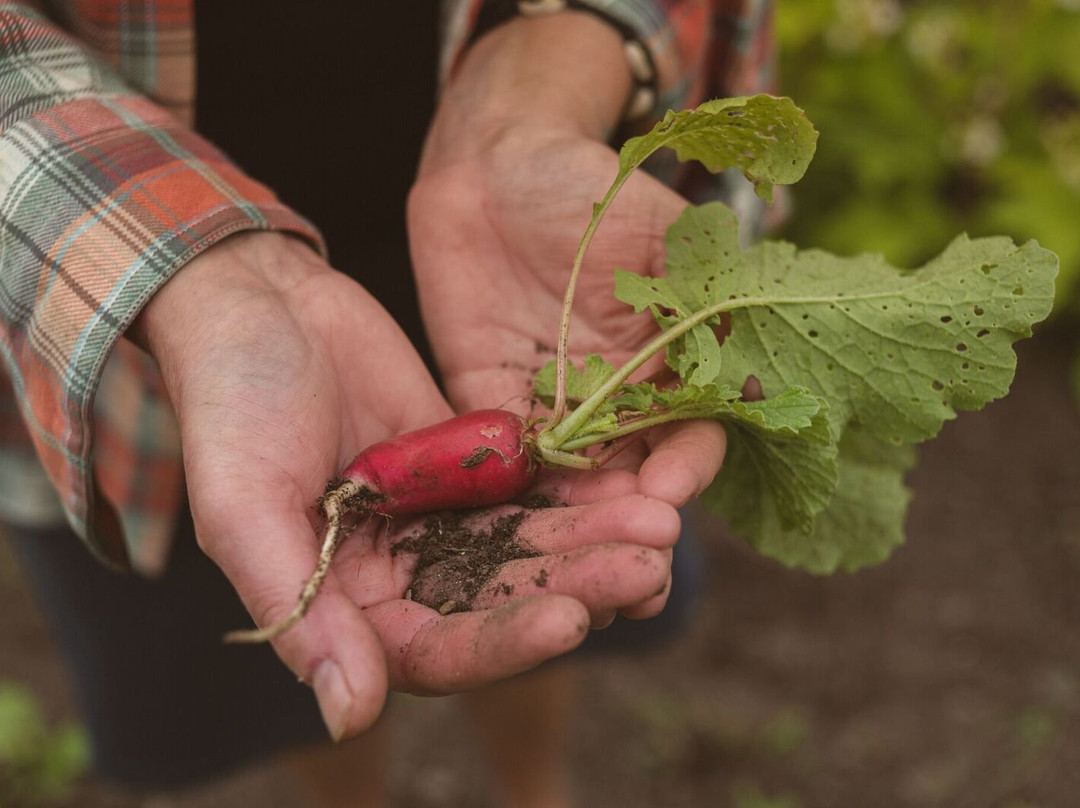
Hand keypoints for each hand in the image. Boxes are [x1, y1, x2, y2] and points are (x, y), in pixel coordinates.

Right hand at [131, 231, 682, 738]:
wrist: (258, 301)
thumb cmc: (231, 403)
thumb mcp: (247, 505)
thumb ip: (300, 610)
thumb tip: (350, 719)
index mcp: (344, 603)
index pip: (436, 651)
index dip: (504, 643)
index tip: (570, 619)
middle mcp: (399, 572)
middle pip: (500, 602)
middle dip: (575, 588)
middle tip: (645, 566)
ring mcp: (439, 517)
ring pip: (528, 547)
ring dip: (592, 542)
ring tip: (659, 524)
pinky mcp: (468, 465)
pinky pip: (531, 489)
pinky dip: (579, 492)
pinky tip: (635, 483)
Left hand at [409, 15, 725, 516]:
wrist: (498, 167)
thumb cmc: (593, 191)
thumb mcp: (663, 238)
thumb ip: (700, 302)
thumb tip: (748, 376)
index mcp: (670, 367)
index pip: (690, 434)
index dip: (684, 467)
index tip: (669, 492)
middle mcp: (616, 401)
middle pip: (632, 478)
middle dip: (630, 519)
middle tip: (628, 563)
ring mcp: (553, 407)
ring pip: (568, 482)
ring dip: (572, 524)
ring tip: (573, 566)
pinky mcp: (489, 403)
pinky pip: (500, 455)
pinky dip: (505, 490)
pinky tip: (505, 526)